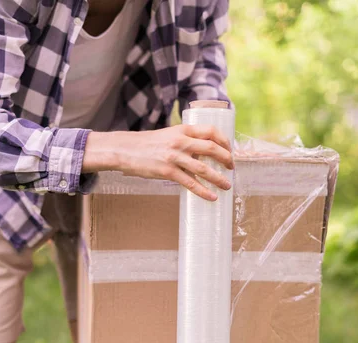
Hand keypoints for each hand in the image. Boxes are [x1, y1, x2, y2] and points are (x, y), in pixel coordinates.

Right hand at [82, 125, 233, 200]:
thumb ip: (186, 141)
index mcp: (182, 130)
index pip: (211, 131)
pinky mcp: (167, 172)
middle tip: (232, 168)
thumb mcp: (169, 135)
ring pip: (203, 168)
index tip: (230, 150)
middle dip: (226, 159)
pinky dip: (203, 191)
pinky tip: (211, 197)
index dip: (225, 141)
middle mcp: (180, 141)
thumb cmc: (148, 144)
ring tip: (227, 186)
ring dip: (219, 178)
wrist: (125, 150)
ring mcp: (174, 157)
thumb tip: (205, 153)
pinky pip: (190, 183)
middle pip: (212, 148)